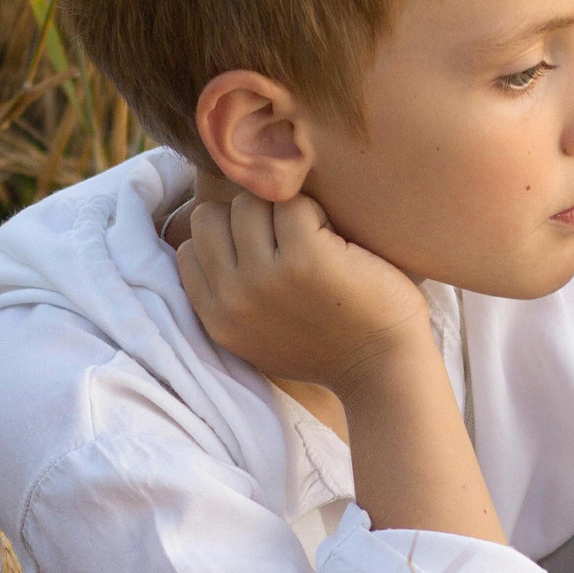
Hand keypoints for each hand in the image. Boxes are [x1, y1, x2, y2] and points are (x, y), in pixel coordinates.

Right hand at [173, 191, 432, 394]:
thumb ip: (231, 296)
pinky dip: (316, 211)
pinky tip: (336, 239)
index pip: (189, 248)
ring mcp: (266, 277)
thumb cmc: (331, 345)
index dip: (225, 238)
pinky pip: (292, 202)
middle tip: (290, 240)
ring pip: (249, 203)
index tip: (262, 249)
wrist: (384, 370)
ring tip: (315, 239)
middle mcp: (233, 298)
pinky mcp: (305, 257)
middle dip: (249, 219)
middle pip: (212, 217)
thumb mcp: (259, 336)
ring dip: (283, 210)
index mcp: (218, 319)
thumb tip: (211, 234)